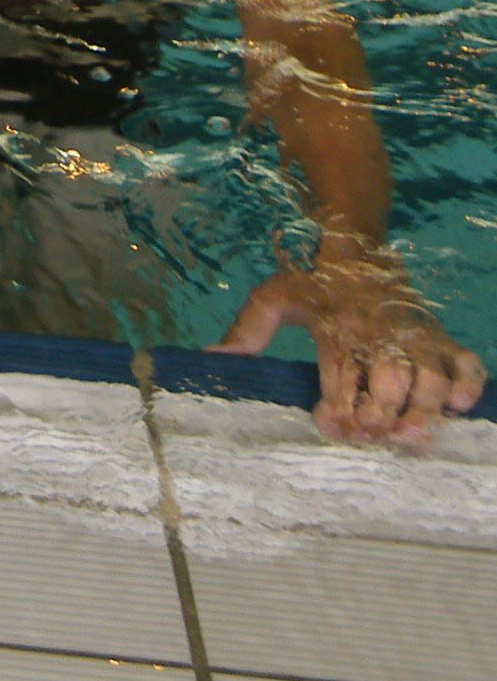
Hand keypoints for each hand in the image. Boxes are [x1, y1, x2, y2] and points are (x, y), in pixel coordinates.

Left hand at [213, 251, 487, 446]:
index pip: (340, 372)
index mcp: (338, 326)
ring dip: (424, 408)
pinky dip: (468, 385)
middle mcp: (380, 333)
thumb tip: (211, 356)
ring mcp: (415, 336)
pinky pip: (466, 361)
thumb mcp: (273, 296)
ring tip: (411, 435)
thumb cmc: (312, 279)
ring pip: (430, 376)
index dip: (338, 405)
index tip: (332, 426)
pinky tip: (456, 407)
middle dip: (382, 412)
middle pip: (390, 378)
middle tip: (373, 434)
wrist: (354, 244)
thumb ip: (247, 329)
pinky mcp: (438, 336)